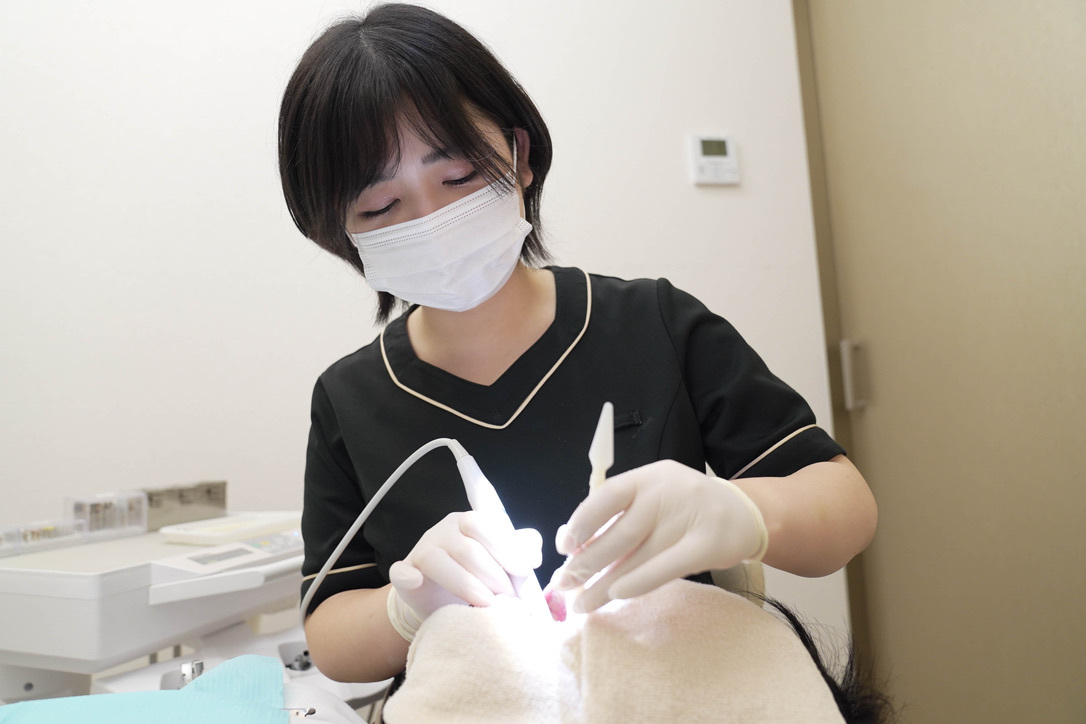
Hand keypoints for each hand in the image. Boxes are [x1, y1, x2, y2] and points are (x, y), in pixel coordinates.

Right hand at [386, 511, 541, 640]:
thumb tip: (534, 557)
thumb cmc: (480, 578)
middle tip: (508, 597)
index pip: (485, 525)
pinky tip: (416, 581)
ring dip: (466, 585)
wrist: (446, 602)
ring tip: (487, 605)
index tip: (524, 572)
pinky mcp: (405, 573)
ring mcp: (422, 550)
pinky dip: (407, 576)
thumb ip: (523, 551)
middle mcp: (444, 531)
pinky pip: (401, 571)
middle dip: (491, 574)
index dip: (506, 547)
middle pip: (466, 547)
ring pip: (438, 561)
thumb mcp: (503, 562)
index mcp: (469, 523)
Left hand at [549, 460, 767, 613]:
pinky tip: (617, 596)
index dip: (581, 523)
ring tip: (582, 603)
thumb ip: (618, 516)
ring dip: (604, 585)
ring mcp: (690, 517)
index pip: (606, 496)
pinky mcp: (708, 544)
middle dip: (587, 563)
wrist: (743, 513)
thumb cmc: (684, 508)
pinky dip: (638, 583)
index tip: (563, 548)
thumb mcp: (652, 497)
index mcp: (648, 477)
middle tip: (565, 585)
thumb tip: (572, 547)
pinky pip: (665, 568)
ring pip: (637, 557)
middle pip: (619, 533)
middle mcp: (667, 492)